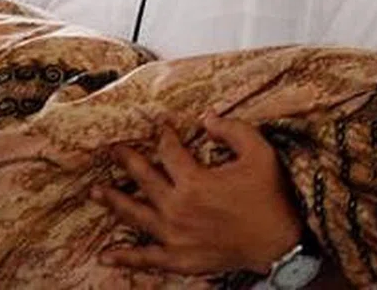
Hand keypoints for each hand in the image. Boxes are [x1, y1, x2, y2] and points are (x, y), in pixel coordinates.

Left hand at [93, 113, 302, 275]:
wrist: (280, 243)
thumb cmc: (271, 195)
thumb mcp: (259, 152)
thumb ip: (231, 129)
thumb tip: (206, 117)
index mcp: (194, 181)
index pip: (168, 151)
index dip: (163, 135)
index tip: (159, 126)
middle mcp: (177, 208)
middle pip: (143, 178)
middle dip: (127, 160)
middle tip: (113, 150)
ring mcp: (175, 236)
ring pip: (136, 215)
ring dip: (114, 201)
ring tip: (95, 191)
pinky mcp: (179, 259)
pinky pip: (146, 258)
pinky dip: (125, 257)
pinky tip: (106, 255)